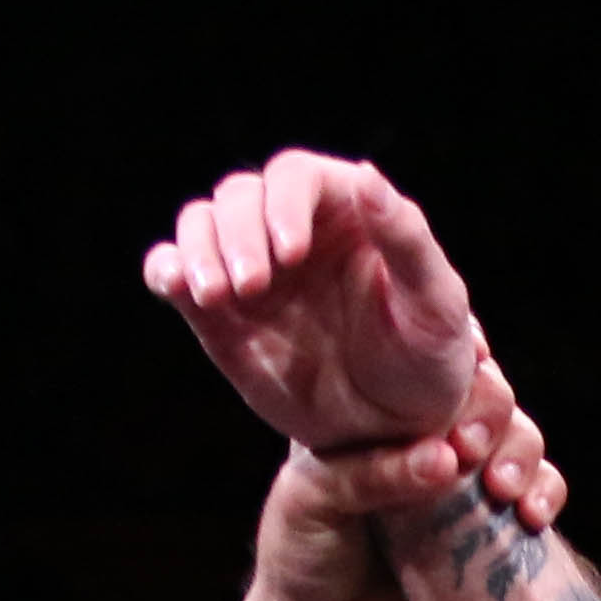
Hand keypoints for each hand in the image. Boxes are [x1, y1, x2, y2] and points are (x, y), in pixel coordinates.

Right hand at [148, 152, 484, 449]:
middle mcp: (290, 228)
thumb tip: (365, 173)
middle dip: (237, 235)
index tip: (290, 253)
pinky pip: (175, 273)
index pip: (295, 177)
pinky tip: (173, 286)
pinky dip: (165, 270)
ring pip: (201, 225)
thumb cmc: (428, 356)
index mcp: (344, 209)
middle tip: (251, 288)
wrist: (396, 427)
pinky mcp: (218, 312)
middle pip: (240, 196)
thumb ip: (405, 237)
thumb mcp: (436, 300)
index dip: (284, 205)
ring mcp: (250, 267)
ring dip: (198, 250)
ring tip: (218, 298)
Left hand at [223, 364, 559, 600]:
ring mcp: (463, 471)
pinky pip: (538, 487)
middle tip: (470, 450)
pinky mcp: (489, 515)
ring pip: (519, 435)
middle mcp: (427, 429)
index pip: (431, 357)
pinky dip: (545, 492)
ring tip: (502, 492)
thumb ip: (373, 474)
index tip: (466, 374)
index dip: (459, 355)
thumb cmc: (304, 547)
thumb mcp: (314, 500)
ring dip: (521, 454)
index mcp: (379, 405)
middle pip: (487, 390)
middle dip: (492, 412)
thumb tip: (446, 461)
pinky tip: (531, 515)